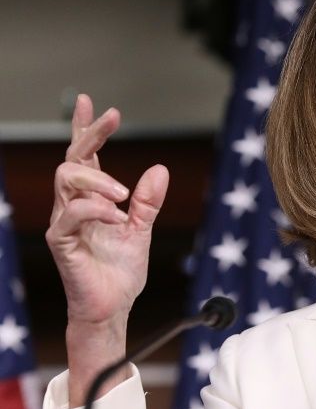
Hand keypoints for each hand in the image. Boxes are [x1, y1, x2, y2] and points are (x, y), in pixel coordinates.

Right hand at [45, 94, 168, 403]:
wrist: (113, 307)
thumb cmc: (121, 271)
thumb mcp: (142, 229)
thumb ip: (148, 201)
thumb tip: (160, 169)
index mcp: (92, 199)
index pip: (84, 156)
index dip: (85, 128)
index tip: (90, 101)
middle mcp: (74, 205)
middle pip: (73, 158)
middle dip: (91, 133)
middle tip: (113, 118)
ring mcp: (66, 223)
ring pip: (67, 179)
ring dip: (98, 178)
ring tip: (123, 194)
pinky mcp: (63, 243)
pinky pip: (72, 216)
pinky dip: (97, 210)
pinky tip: (118, 218)